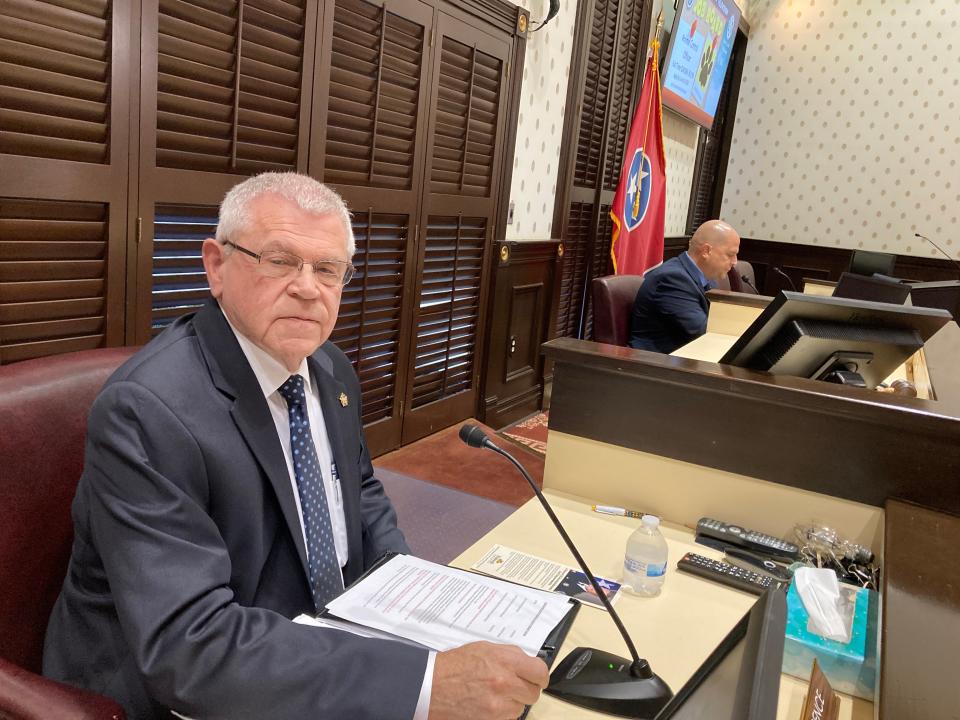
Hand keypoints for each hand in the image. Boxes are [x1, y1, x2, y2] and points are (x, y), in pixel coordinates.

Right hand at [428, 641, 548, 719]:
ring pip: (521, 708)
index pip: (539, 671)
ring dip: (512, 703)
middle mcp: (504, 682)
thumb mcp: (483, 649)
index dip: (539, 676)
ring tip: (493, 695)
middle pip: (533, 692)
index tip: (537, 678)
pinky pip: (508, 719)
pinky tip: (487, 705)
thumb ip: (509, 655)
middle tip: (513, 686)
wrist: (429, 687)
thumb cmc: (452, 667)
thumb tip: (527, 662)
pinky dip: (501, 714)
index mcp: (504, 660)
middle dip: (525, 689)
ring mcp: (498, 705)